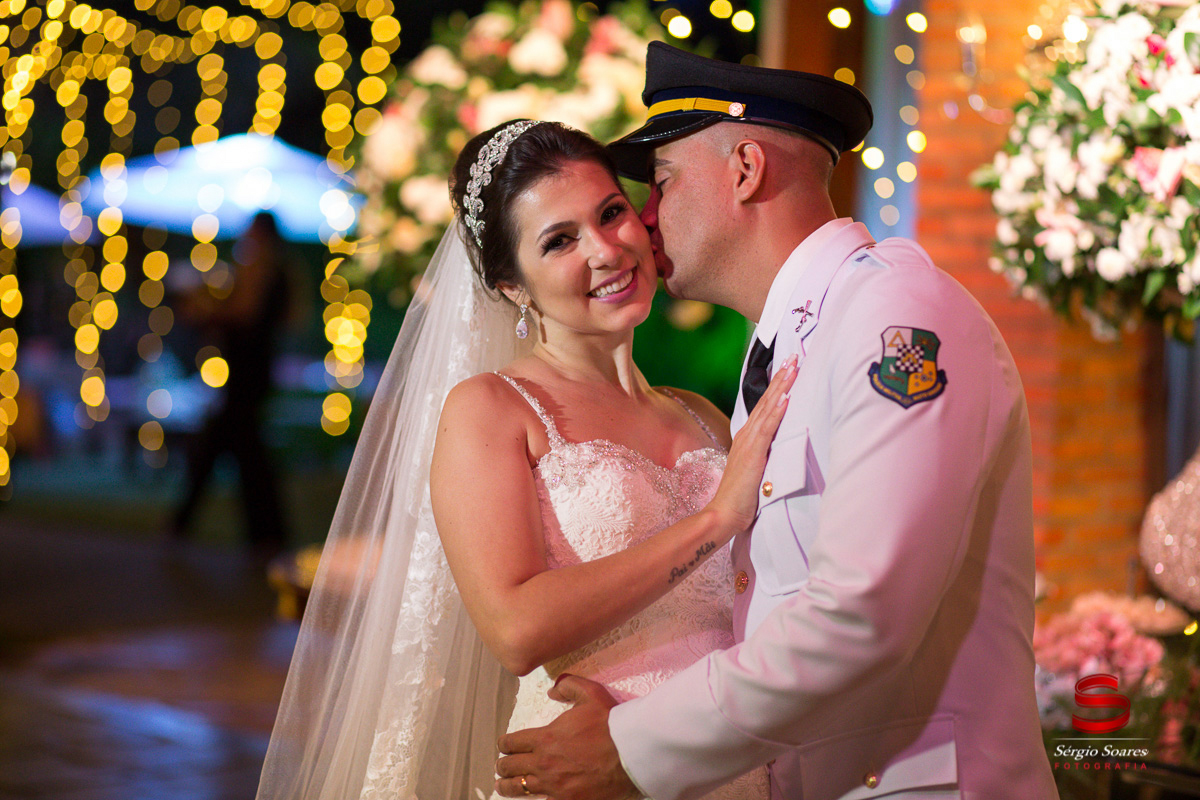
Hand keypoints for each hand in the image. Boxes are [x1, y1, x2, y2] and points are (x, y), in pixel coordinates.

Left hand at [495, 674, 639, 799]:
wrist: (631, 754)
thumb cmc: (610, 724)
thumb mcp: (590, 693)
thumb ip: (567, 686)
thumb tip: (552, 691)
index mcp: (545, 738)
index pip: (511, 743)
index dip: (505, 744)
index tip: (505, 745)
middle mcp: (543, 764)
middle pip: (509, 767)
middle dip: (503, 765)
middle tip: (503, 766)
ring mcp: (553, 786)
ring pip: (518, 789)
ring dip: (508, 786)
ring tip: (503, 786)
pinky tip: (534, 798)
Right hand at [707, 354, 797, 533]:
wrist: (724, 513)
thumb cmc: (741, 497)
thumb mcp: (756, 469)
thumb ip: (766, 454)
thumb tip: (781, 447)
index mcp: (748, 438)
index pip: (765, 406)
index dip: (777, 385)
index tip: (788, 367)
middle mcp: (747, 435)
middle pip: (766, 400)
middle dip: (781, 377)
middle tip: (794, 355)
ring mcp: (749, 443)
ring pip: (768, 409)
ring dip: (781, 386)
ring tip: (793, 367)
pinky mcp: (753, 454)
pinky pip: (767, 429)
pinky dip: (776, 411)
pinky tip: (785, 397)